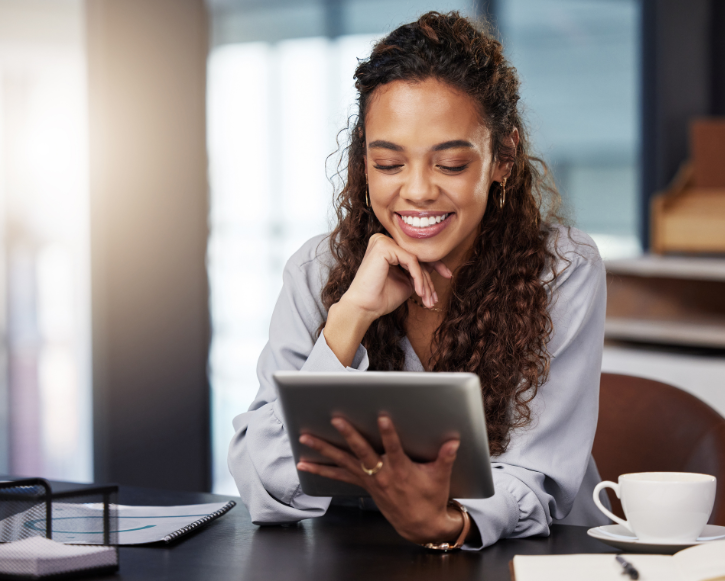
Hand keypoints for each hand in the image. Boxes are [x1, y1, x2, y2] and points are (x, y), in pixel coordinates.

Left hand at [296, 415, 463, 545]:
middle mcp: (381, 474)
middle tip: (336, 420)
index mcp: (401, 470)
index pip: (394, 448)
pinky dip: (321, 469)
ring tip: (305, 438)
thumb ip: (445, 457)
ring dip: (323, 450)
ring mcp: (369, 480)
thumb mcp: (440, 477)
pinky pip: (338, 476)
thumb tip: (454, 441)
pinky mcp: (362, 485)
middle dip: (349, 435)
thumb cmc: (430, 498)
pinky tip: (304, 464)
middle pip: (362, 452)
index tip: (382, 417)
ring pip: (342, 462)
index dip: (388, 433)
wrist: (419, 526)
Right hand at [341, 234, 451, 320]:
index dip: (435, 264)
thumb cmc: (381, 297)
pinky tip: (419, 292)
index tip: (448, 275)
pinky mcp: (383, 246)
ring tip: (427, 300)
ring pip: (416, 260)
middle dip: (430, 279)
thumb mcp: (406, 281)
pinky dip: (418, 278)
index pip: (415, 253)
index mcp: (387, 247)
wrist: (364, 308)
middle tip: (435, 297)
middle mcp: (383, 240)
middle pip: (417, 257)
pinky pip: (411, 261)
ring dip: (425, 282)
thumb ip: (418, 271)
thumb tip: (437, 264)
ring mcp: (382, 241)